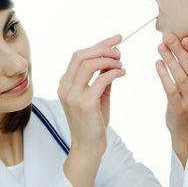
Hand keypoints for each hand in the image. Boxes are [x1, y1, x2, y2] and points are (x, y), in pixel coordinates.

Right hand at [58, 34, 124, 186]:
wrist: (88, 147)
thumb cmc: (93, 122)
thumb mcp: (97, 96)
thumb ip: (101, 78)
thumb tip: (112, 60)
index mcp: (65, 83)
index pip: (79, 56)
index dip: (99, 45)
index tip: (116, 39)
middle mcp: (65, 87)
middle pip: (81, 56)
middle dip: (103, 48)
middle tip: (119, 50)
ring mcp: (72, 95)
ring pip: (89, 64)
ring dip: (108, 60)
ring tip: (121, 63)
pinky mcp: (84, 103)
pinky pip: (101, 79)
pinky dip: (114, 72)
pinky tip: (122, 73)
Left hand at [156, 34, 187, 164]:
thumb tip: (185, 41)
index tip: (185, 37)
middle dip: (180, 50)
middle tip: (169, 37)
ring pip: (180, 76)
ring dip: (170, 59)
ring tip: (161, 47)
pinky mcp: (178, 107)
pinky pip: (170, 87)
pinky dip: (163, 74)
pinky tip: (158, 63)